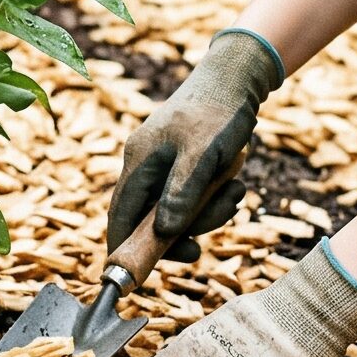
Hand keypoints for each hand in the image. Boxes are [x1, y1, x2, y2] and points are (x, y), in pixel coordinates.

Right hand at [106, 30, 282, 262]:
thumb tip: (164, 232)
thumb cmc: (219, 112)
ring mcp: (163, 164)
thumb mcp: (203, 155)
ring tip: (234, 190)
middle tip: (205, 240)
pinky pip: (192, 196)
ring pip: (176, 210)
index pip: (119, 215)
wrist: (236, 78)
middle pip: (150, 219)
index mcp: (139, 161)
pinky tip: (234, 182)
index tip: (131, 277)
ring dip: (206, 212)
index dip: (122, 248)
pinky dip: (213, 198)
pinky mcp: (183, 164)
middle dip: (182, 231)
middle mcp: (145, 165)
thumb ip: (182, 194)